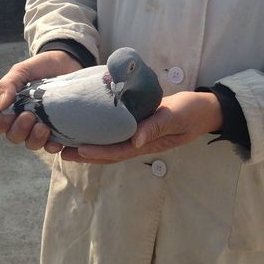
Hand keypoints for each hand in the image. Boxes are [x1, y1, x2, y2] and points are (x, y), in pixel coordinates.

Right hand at [0, 50, 82, 150]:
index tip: (8, 114)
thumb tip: (0, 106)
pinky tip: (56, 141)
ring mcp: (41, 128)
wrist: (68, 62)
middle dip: (19, 129)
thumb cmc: (41, 68)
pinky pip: (52, 146)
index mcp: (10, 109)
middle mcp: (24, 122)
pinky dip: (53, 146)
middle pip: (14, 137)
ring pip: (32, 144)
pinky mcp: (59, 131)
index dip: (0, 124)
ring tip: (43, 126)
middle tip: (29, 115)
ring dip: (35, 139)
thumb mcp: (21, 71)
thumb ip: (7, 85)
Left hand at [61, 91, 223, 163]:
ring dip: (89, 147)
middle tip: (60, 151)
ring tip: (66, 143)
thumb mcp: (177, 116)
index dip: (99, 152)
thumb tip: (135, 140)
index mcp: (148, 143)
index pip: (119, 151)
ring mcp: (138, 135)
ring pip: (110, 145)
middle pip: (109, 153)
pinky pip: (115, 133)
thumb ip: (157, 126)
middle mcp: (140, 142)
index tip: (79, 150)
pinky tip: (86, 128)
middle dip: (86, 154)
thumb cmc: (192, 112)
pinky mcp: (137, 125)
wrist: (204, 108)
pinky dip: (99, 134)